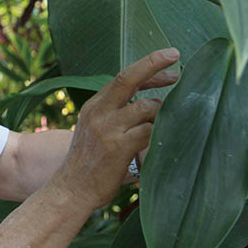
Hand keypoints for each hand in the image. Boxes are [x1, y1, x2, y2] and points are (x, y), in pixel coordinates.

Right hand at [60, 49, 178, 208]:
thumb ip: (115, 115)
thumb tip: (150, 106)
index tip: (169, 60)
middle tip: (176, 57)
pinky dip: (162, 132)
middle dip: (153, 63)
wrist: (71, 190)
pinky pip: (149, 131)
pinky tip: (167, 138)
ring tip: (171, 124)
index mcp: (94, 106)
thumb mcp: (95, 131)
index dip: (148, 67)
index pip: (123, 78)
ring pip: (146, 107)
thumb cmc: (88, 164)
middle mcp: (99, 112)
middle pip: (128, 78)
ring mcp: (108, 129)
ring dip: (163, 113)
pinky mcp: (118, 147)